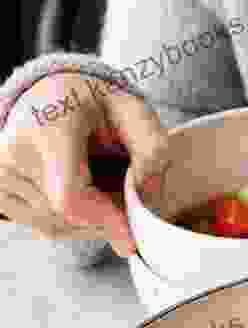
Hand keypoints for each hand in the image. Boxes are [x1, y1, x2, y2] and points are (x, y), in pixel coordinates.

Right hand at [0, 72, 169, 256]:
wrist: (50, 93)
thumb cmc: (96, 103)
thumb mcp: (135, 112)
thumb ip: (152, 150)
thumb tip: (143, 201)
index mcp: (47, 125)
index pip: (70, 198)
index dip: (105, 221)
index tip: (131, 234)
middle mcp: (13, 149)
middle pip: (67, 217)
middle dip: (104, 219)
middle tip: (124, 199)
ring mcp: (0, 172)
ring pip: (54, 226)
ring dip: (89, 222)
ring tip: (102, 189)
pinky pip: (41, 225)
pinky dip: (70, 221)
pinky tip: (81, 196)